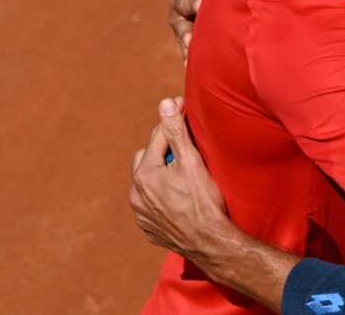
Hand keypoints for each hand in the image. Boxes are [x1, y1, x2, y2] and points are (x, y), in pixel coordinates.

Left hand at [129, 97, 235, 264]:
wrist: (209, 242)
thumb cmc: (204, 200)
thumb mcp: (192, 161)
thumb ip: (176, 131)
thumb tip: (165, 103)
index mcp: (145, 173)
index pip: (158, 136)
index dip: (173, 123)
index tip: (185, 112)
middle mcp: (136, 194)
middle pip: (146, 158)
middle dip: (162, 151)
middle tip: (185, 152)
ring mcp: (141, 214)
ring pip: (146, 183)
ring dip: (159, 175)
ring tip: (181, 175)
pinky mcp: (148, 228)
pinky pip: (150, 204)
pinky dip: (161, 197)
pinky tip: (179, 198)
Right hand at [167, 0, 207, 61]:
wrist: (206, 0)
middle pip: (183, 0)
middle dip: (192, 1)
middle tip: (202, 3)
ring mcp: (181, 19)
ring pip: (181, 25)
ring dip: (186, 30)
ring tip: (192, 36)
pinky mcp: (186, 37)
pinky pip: (185, 46)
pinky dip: (186, 53)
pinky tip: (189, 62)